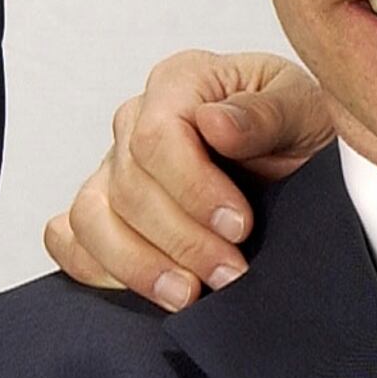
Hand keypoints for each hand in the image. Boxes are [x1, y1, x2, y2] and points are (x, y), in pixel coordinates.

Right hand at [43, 51, 332, 308]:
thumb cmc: (303, 129)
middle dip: (181, 239)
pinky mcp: (104, 210)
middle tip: (231, 272)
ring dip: (138, 265)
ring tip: (189, 295)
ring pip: (91, 218)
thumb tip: (214, 123)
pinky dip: (94, 267)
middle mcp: (137, 121)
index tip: (239, 226)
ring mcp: (113, 168)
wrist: (303, 165)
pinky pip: (70, 237)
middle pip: (128, 187)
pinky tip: (144, 289)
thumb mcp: (306, 111)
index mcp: (182, 82)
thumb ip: (266, 113)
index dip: (193, 189)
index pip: (157, 136)